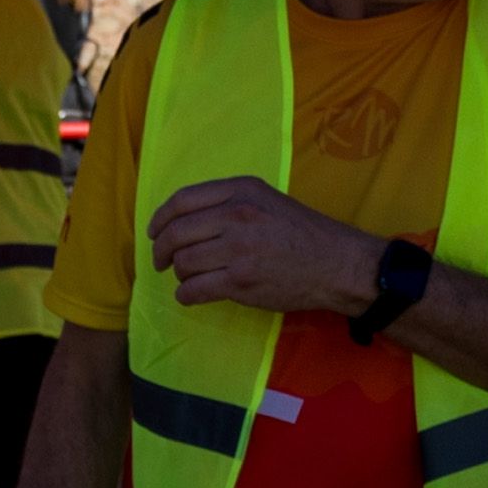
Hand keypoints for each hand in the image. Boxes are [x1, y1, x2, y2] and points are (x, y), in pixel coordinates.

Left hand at [148, 175, 383, 315]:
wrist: (334, 263)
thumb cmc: (300, 232)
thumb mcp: (266, 199)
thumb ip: (228, 202)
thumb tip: (182, 219)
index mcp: (240, 191)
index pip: (182, 201)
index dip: (160, 219)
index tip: (154, 233)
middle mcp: (236, 215)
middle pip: (177, 233)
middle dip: (161, 251)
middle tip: (162, 262)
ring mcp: (238, 249)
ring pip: (183, 263)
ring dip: (180, 274)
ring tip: (190, 277)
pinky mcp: (240, 281)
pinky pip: (194, 290)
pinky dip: (186, 295)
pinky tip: (191, 295)